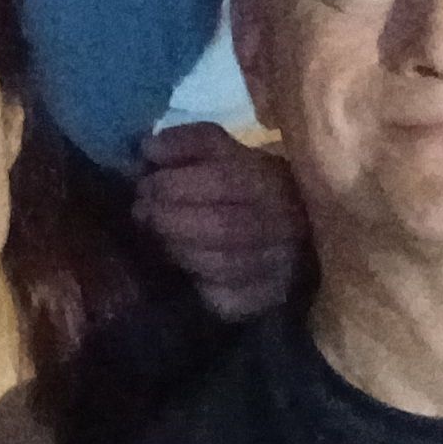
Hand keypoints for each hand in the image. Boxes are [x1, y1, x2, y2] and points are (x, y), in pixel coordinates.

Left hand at [135, 124, 303, 319]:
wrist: (301, 234)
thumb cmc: (251, 187)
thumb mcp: (229, 154)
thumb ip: (191, 143)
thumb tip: (149, 148)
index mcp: (273, 180)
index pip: (224, 180)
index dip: (175, 183)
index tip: (145, 184)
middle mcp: (283, 223)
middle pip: (220, 226)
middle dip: (168, 218)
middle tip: (141, 212)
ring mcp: (280, 265)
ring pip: (220, 264)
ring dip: (176, 249)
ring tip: (156, 237)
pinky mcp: (267, 299)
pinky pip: (224, 296)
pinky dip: (195, 282)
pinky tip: (181, 267)